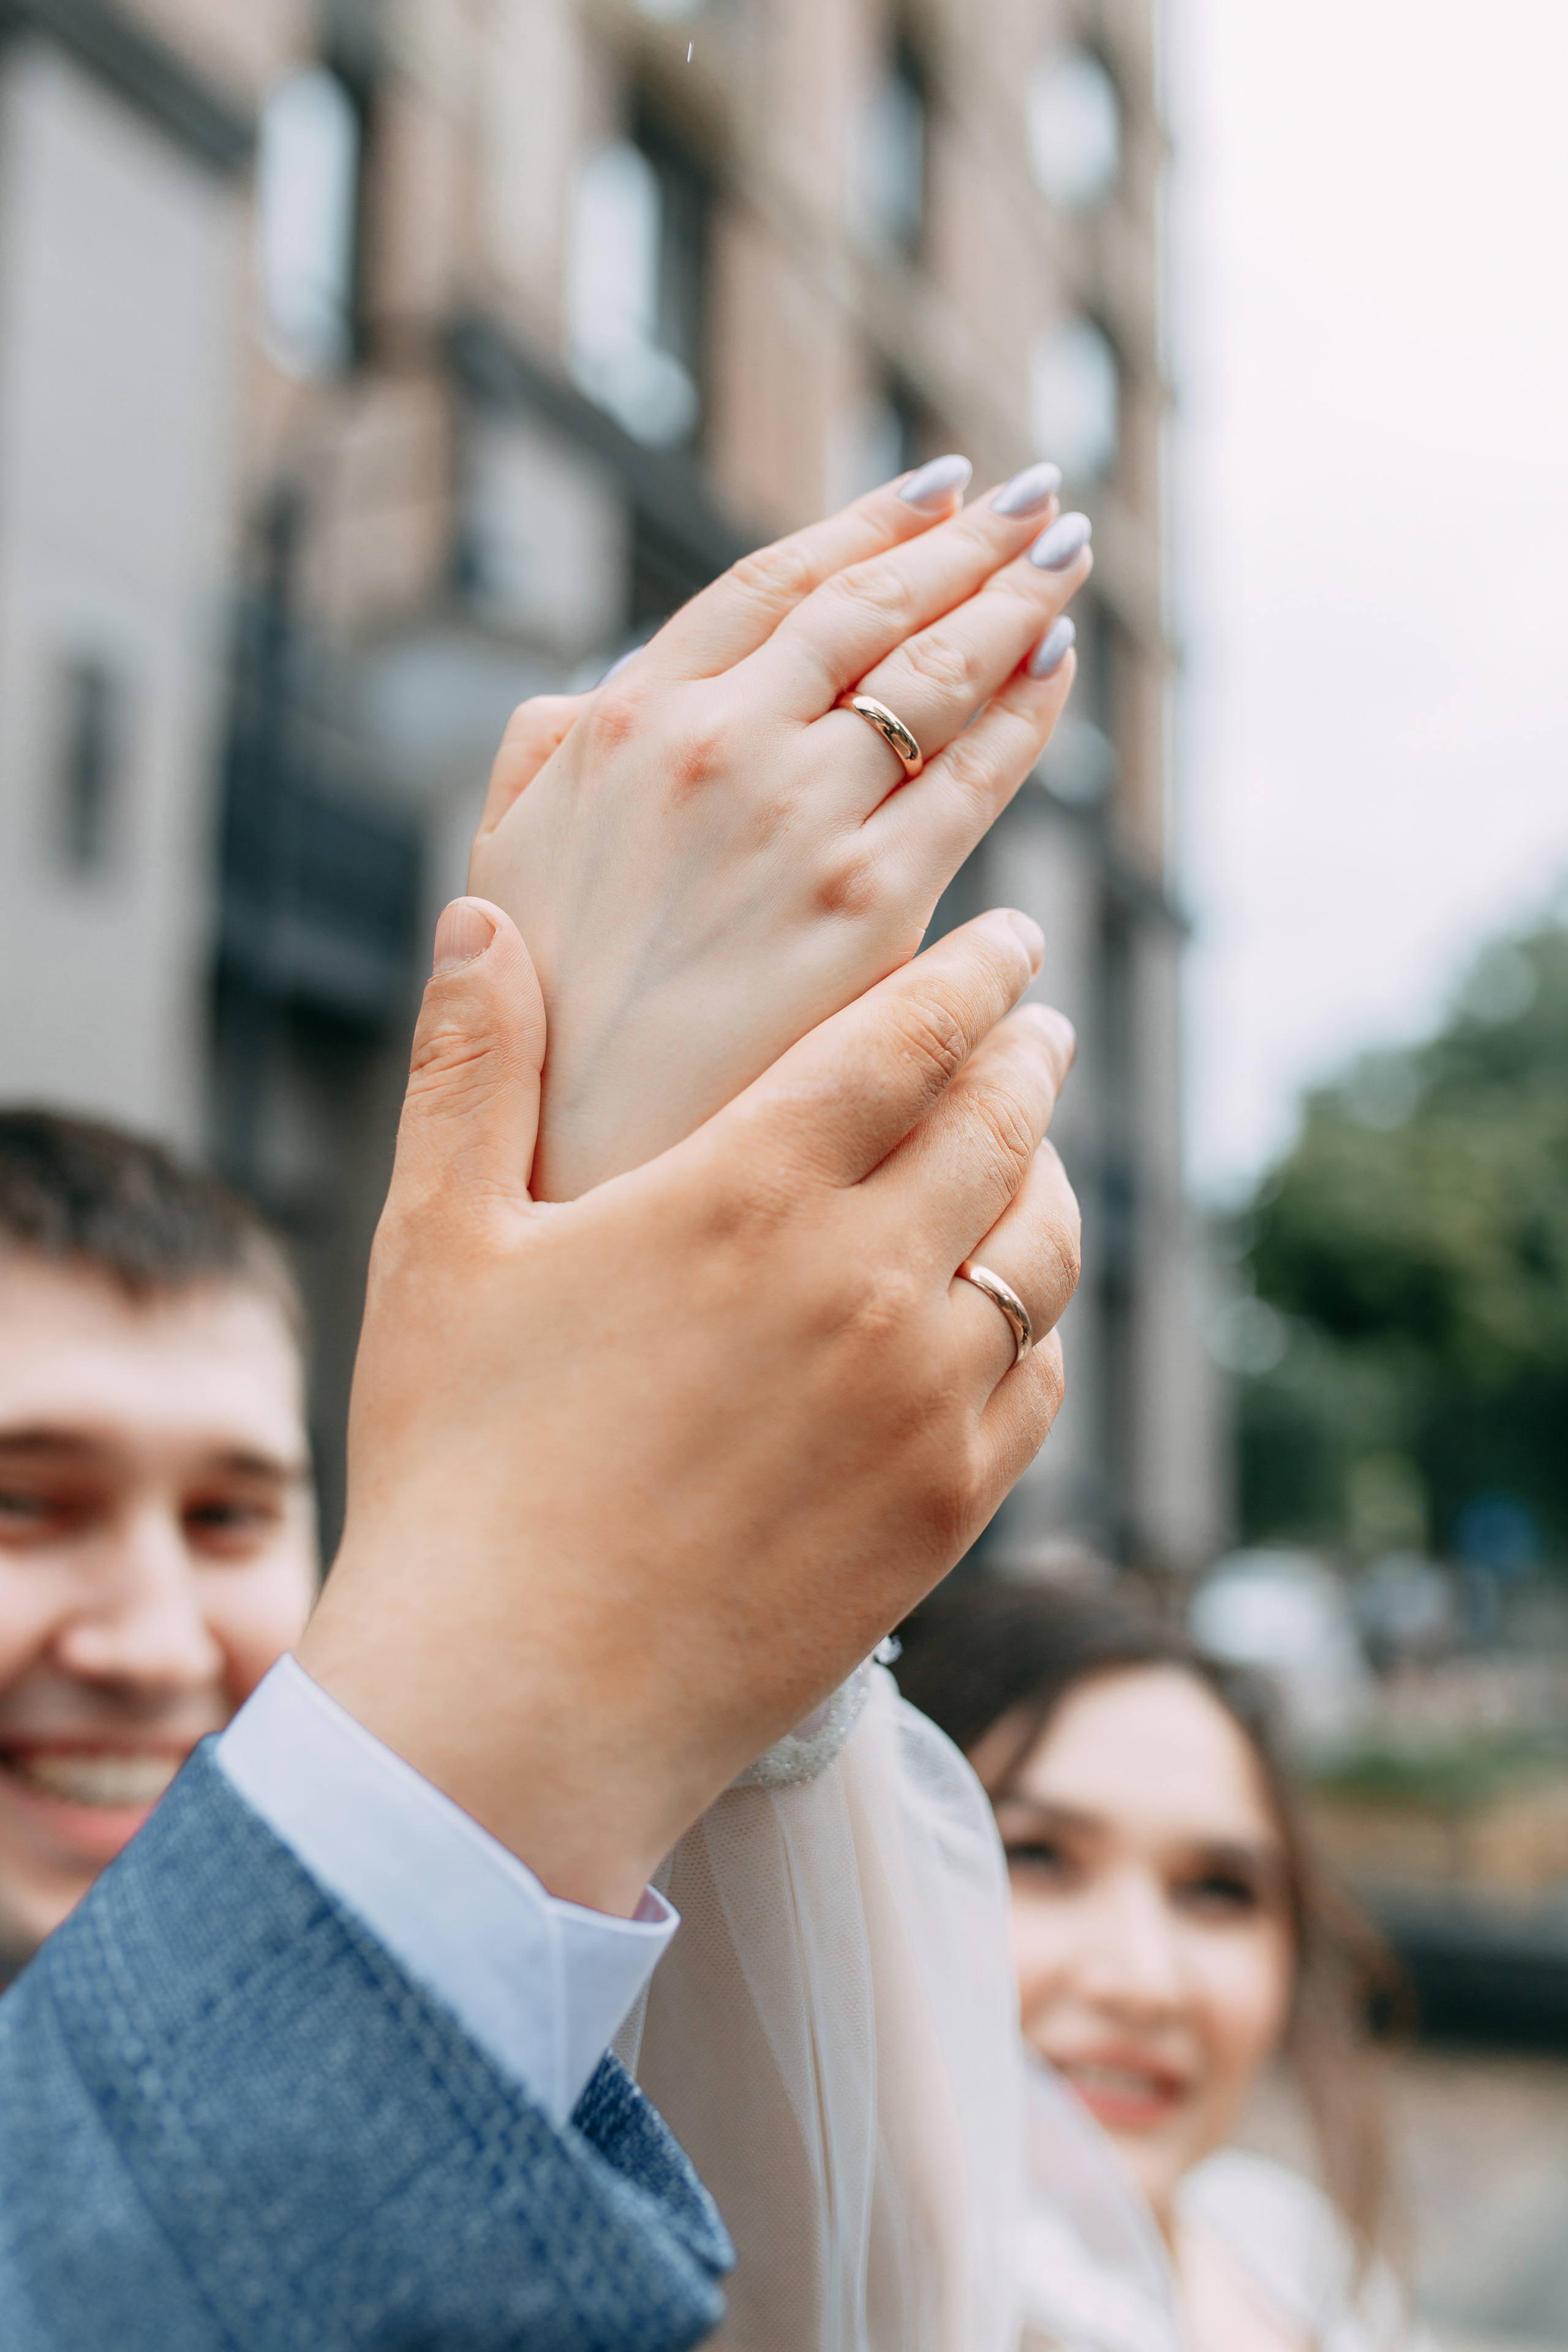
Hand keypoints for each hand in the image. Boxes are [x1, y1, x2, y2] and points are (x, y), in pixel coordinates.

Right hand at [299, 897, 1079, 1916]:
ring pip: (1043, 1253)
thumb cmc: (457, 1468)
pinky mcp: (945, 1514)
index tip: (1012, 939)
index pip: (908, 1036)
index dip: (974, 974)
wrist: (517, 1704)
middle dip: (1031, 1056)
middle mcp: (863, 1282)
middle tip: (1043, 1025)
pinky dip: (1040, 1326)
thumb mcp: (435, 1247)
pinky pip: (1039, 1385)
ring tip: (1038, 1158)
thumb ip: (470, 1069)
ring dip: (1053, 1183)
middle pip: (999, 1126)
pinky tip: (1012, 1314)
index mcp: (745, 1192)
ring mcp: (920, 1403)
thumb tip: (476, 917)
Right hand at [468, 462, 1089, 1198]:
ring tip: (1062, 559)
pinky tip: (1059, 677)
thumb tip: (580, 697)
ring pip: (935, 676)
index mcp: (620, 723)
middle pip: (871, 611)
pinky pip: (974, 780)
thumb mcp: (498, 863)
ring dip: (1013, 605)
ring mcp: (798, 818)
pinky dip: (1025, 716)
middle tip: (1033, 502)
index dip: (866, 528)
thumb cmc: (540, 1018)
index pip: (772, 585)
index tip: (937, 491)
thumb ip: (537, 765)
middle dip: (967, 545)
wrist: (577, 1154)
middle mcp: (716, 744)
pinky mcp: (873, 905)